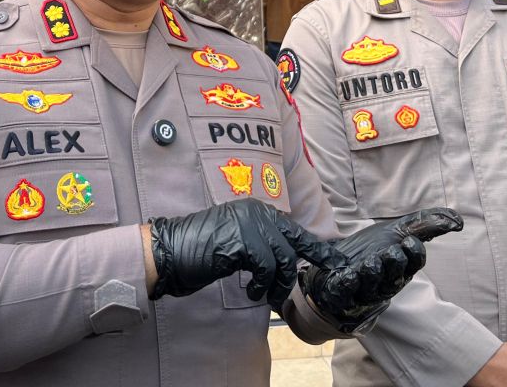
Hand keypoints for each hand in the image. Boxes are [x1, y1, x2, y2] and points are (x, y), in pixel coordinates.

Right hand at [148, 198, 345, 308]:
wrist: (170, 251)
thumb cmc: (200, 252)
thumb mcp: (237, 244)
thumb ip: (261, 245)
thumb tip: (289, 263)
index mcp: (255, 210)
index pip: (293, 228)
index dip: (317, 245)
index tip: (336, 260)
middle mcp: (255, 211)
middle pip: (296, 239)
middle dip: (317, 258)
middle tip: (334, 271)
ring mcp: (248, 223)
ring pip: (283, 258)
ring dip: (278, 284)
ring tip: (267, 296)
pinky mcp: (241, 240)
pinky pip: (266, 266)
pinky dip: (262, 285)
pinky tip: (251, 292)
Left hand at [300, 207, 461, 329]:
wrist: (335, 265)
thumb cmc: (372, 249)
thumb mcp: (395, 231)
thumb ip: (425, 224)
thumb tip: (458, 221)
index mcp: (401, 268)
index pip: (415, 263)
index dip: (414, 253)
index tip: (408, 240)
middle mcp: (386, 281)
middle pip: (396, 275)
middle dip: (395, 261)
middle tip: (389, 250)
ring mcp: (364, 290)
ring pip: (373, 284)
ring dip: (373, 270)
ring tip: (370, 260)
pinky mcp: (343, 294)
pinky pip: (348, 290)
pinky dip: (349, 282)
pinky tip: (349, 274)